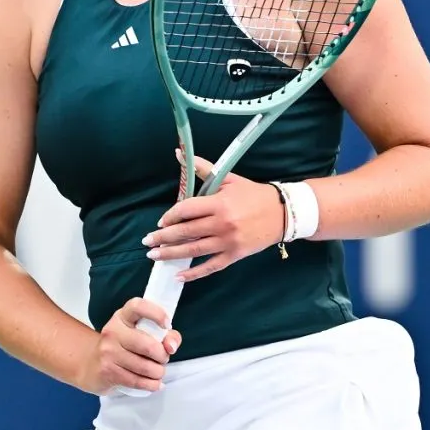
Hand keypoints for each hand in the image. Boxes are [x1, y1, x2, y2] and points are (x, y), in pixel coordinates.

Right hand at [84, 298, 181, 395]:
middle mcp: (113, 331)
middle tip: (163, 359)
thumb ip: (165, 335)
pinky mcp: (107, 371)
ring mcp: (108, 352)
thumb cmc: (124, 346)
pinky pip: (137, 381)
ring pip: (145, 367)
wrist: (91, 364)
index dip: (156, 314)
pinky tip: (155, 383)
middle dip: (163, 356)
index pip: (138, 306)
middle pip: (148, 346)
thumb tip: (171, 346)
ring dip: (158, 372)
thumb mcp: (141, 333)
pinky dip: (151, 384)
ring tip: (158, 371)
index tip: (167, 324)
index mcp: (123, 316)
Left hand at [142, 154, 284, 283]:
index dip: (170, 216)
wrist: (282, 213)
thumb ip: (203, 168)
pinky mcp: (235, 255)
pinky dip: (194, 273)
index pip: (186, 210)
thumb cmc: (253, 194)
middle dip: (163, 238)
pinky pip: (211, 266)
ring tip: (154, 256)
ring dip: (171, 254)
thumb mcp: (229, 178)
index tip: (161, 222)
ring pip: (194, 250)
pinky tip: (179, 276)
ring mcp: (228, 241)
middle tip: (147, 242)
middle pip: (186, 232)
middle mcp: (222, 224)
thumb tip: (179, 153)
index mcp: (219, 203)